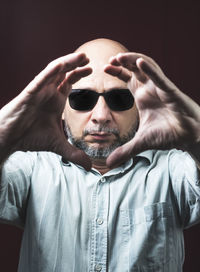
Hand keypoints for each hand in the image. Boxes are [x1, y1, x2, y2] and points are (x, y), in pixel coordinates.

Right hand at [0, 53, 91, 169]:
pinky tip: (62, 64)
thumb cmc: (31, 138)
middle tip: (89, 58)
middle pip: (64, 73)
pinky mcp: (29, 94)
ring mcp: (39, 91)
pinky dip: (51, 71)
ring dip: (68, 63)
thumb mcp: (58, 146)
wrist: (11, 139)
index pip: (69, 83)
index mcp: (55, 101)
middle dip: (77, 64)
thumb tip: (90, 166)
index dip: (80, 75)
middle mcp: (48, 93)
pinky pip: (41, 79)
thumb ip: (74, 154)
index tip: (93, 71)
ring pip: (54, 72)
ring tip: (82, 56)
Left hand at [104, 52, 199, 167]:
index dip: (117, 72)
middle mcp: (151, 89)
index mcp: (143, 97)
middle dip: (122, 63)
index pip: (127, 79)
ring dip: (133, 61)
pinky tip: (139, 62)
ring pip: (147, 68)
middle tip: (109, 60)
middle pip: (135, 69)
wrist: (189, 137)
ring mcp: (161, 89)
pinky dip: (149, 69)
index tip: (104, 69)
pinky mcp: (171, 92)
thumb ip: (125, 151)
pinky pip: (159, 77)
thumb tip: (109, 163)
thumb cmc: (168, 135)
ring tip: (118, 57)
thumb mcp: (141, 143)